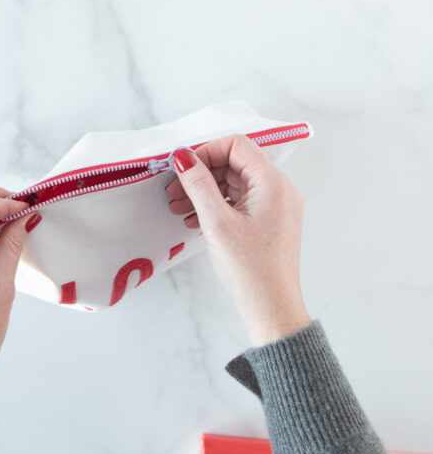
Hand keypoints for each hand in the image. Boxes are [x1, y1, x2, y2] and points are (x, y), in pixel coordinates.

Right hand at [165, 136, 310, 345]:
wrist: (271, 308)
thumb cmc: (249, 269)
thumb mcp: (217, 222)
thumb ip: (199, 184)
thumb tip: (183, 157)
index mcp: (273, 183)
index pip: (236, 145)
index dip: (206, 152)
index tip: (182, 169)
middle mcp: (280, 189)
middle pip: (235, 164)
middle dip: (201, 174)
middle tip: (173, 190)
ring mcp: (276, 207)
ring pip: (235, 185)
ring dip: (205, 192)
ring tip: (178, 207)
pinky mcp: (270, 223)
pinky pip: (241, 202)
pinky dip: (217, 206)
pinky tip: (195, 221)